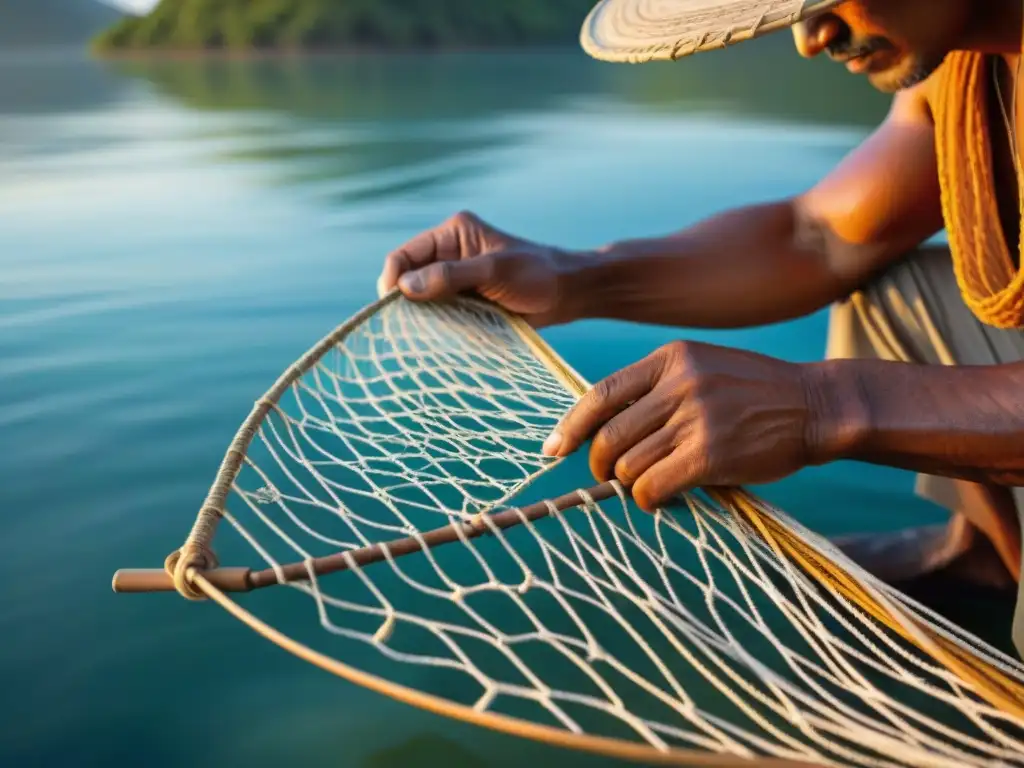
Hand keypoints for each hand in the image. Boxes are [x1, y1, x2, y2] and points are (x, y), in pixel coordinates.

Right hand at [378, 210, 577, 326]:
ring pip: (421, 299)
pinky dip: (438, 325)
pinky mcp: (465, 300)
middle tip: (412, 325)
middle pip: (408, 279)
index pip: (405, 255)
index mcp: (452, 234)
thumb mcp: (493, 271)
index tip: (395, 306)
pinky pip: (439, 313)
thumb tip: (405, 288)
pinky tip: (445, 334)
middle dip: (406, 301)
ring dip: (423, 316)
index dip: (393, 280)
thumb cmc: (536, 274)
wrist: (567, 293)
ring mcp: (455, 279)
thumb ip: (450, 277)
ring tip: (432, 330)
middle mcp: (449, 254)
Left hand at [542, 340, 822, 510]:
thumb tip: (605, 432)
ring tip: (649, 487)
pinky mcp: (709, 454)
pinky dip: (647, 500)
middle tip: (608, 478)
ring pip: (628, 464)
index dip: (570, 426)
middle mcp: (678, 384)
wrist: (817, 405)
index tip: (552, 449)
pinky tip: (661, 500)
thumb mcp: (704, 370)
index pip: (601, 393)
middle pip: (608, 435)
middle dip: (599, 465)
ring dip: (630, 484)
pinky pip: (652, 486)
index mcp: (671, 358)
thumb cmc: (758, 395)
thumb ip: (659, 391)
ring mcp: (694, 417)